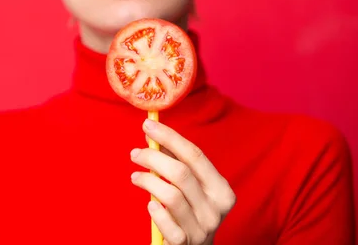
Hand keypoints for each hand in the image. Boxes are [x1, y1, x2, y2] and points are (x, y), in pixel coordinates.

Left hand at [130, 119, 235, 244]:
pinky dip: (154, 210)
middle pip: (181, 173)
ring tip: (135, 176)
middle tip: (135, 153)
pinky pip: (165, 221)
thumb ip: (180, 165)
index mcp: (222, 190)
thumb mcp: (194, 190)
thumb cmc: (191, 213)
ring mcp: (201, 228)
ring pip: (170, 195)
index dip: (170, 137)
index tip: (148, 125)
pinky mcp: (184, 244)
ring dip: (147, 180)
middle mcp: (215, 209)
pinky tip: (149, 204)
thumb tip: (156, 136)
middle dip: (153, 157)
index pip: (195, 155)